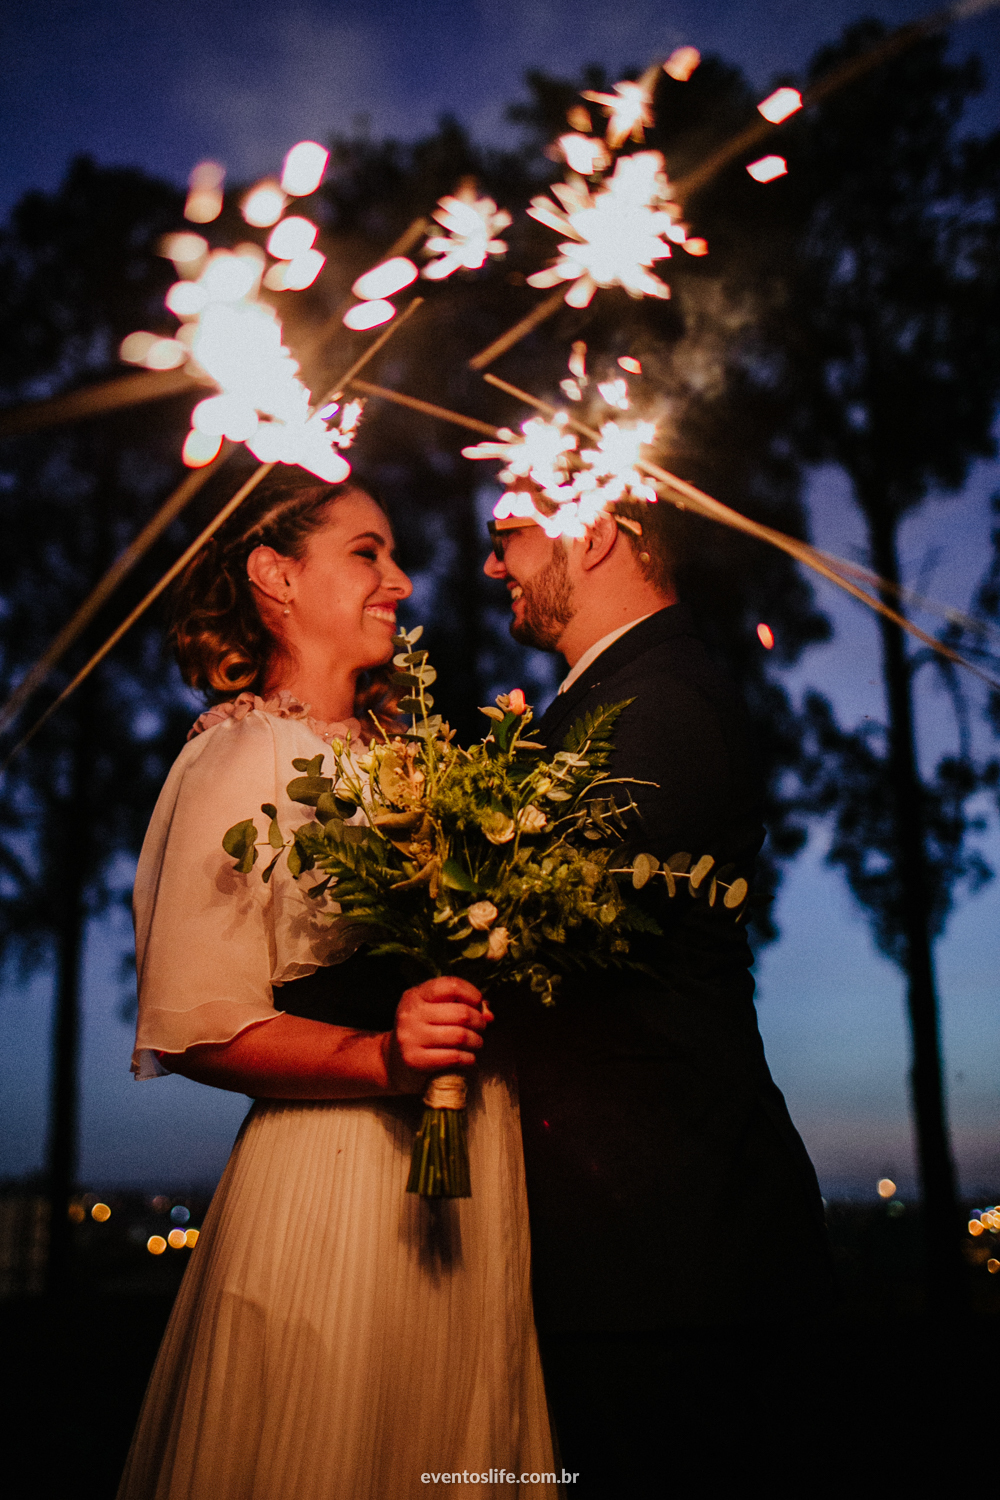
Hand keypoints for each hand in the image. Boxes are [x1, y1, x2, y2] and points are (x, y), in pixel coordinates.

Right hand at [385, 976, 492, 1093]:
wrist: (393, 1062)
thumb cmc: (422, 1032)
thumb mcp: (434, 1011)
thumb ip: (461, 1006)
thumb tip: (489, 1014)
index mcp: (415, 995)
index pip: (451, 985)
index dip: (472, 994)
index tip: (477, 1004)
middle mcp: (410, 1014)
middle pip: (461, 1013)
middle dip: (479, 1021)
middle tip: (481, 1028)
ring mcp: (410, 1037)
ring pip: (460, 1036)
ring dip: (476, 1041)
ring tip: (476, 1043)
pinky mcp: (415, 1060)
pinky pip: (454, 1057)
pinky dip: (469, 1059)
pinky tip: (469, 1059)